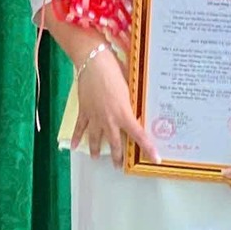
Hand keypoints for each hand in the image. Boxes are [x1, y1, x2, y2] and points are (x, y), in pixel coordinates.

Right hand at [71, 47, 156, 162]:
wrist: (93, 63)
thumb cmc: (115, 70)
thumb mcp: (129, 86)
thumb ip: (132, 100)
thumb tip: (137, 106)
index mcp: (124, 113)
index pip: (139, 135)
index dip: (148, 148)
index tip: (156, 159)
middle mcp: (109, 119)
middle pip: (115, 143)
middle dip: (118, 157)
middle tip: (119, 167)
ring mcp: (95, 117)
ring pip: (96, 139)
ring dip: (97, 150)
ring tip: (97, 158)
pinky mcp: (84, 111)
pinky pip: (80, 128)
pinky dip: (77, 137)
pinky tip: (74, 146)